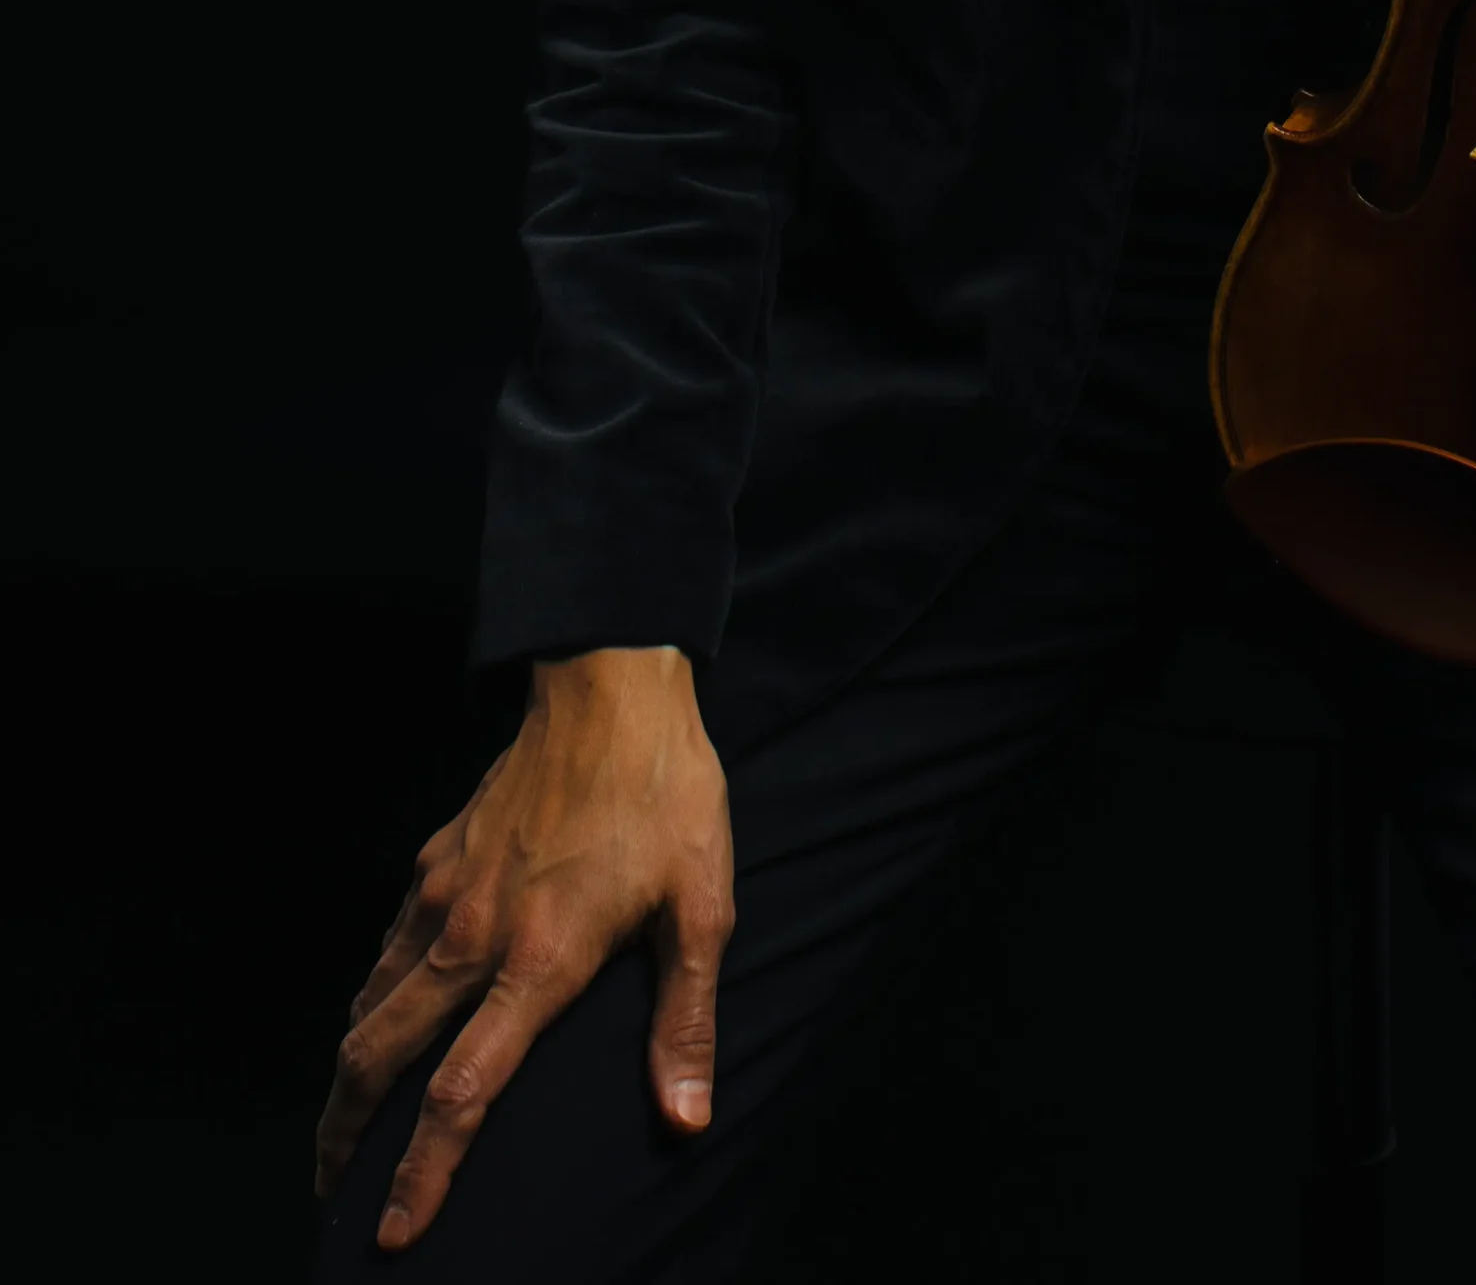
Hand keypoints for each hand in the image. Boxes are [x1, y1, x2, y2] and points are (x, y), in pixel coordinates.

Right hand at [313, 647, 732, 1249]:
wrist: (609, 687)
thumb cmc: (665, 797)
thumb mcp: (700, 907)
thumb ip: (684, 1020)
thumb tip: (687, 1119)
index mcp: (538, 962)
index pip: (463, 1094)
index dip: (424, 1173)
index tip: (395, 1231)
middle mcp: (473, 937)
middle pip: (378, 1059)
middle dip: (346, 1136)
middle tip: (333, 1192)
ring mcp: (445, 895)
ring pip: (370, 1004)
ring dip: (350, 1073)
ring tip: (345, 1124)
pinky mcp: (436, 861)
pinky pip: (387, 949)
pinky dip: (370, 1000)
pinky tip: (380, 1018)